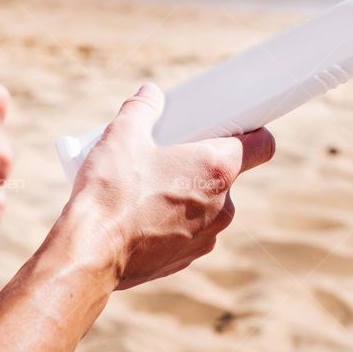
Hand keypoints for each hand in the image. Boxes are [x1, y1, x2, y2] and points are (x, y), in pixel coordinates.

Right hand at [69, 83, 274, 289]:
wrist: (90, 252)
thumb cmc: (112, 191)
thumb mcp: (123, 134)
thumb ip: (142, 108)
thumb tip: (151, 94)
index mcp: (216, 168)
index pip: (262, 145)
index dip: (252, 131)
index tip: (233, 125)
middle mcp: (222, 205)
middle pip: (227, 173)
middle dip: (202, 162)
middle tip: (170, 151)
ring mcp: (207, 235)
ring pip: (207, 203)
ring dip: (187, 192)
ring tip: (149, 184)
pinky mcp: (187, 257)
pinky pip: (189, 229)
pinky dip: (173, 219)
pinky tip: (142, 214)